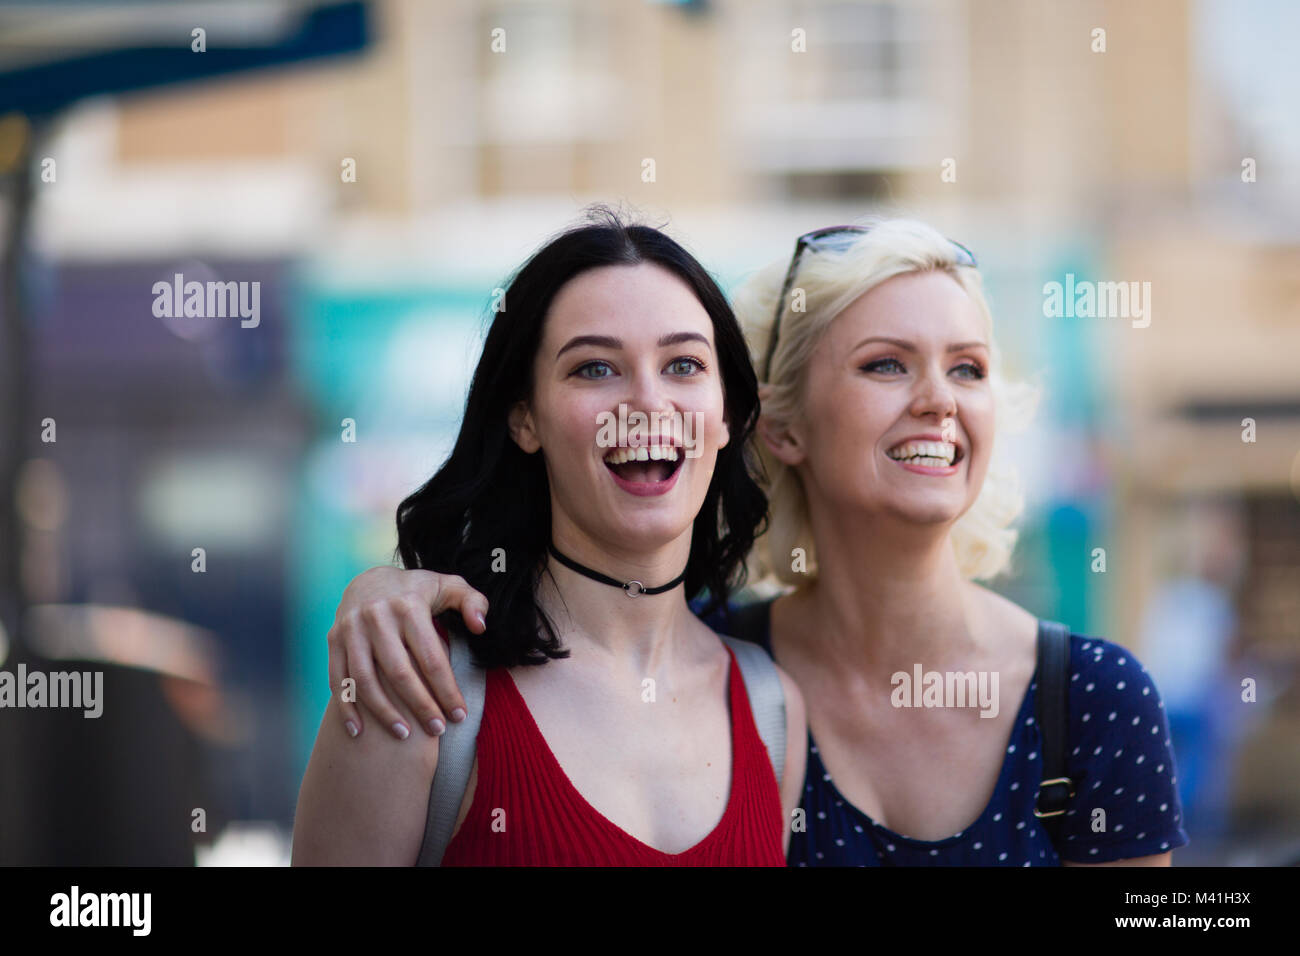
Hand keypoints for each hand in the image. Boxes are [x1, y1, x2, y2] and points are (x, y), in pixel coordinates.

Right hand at [327, 567, 487, 739]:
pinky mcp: (333, 640)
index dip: (446, 690)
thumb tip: (479, 627)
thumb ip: (472, 601)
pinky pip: (337, 679)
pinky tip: (357, 733)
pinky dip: (346, 707)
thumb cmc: (418, 591)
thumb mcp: (449, 586)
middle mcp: (377, 617)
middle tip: (437, 731)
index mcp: (409, 606)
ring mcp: (351, 629)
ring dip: (383, 712)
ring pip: (365, 680)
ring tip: (404, 735)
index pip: (431, 657)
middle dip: (420, 706)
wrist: (368, 579)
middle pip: (400, 672)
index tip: (460, 715)